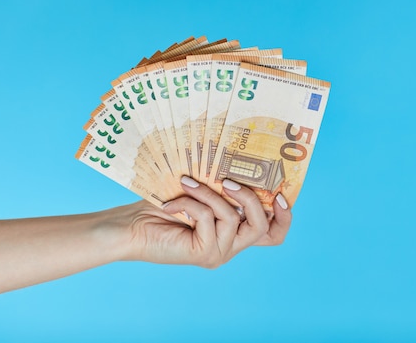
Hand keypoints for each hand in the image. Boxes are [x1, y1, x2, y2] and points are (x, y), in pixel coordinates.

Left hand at [123, 176, 291, 267]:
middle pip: (263, 227)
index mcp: (235, 232)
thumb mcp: (201, 191)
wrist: (131, 227)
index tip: (280, 194)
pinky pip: (208, 218)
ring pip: (233, 217)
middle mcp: (231, 246)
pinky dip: (190, 203)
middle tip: (228, 181)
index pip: (274, 234)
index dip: (284, 217)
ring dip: (210, 194)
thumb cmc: (164, 204)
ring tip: (187, 183)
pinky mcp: (203, 253)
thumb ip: (223, 186)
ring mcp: (219, 253)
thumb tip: (240, 162)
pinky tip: (170, 203)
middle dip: (250, 198)